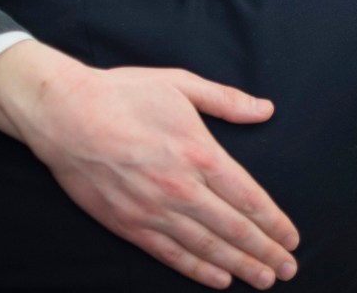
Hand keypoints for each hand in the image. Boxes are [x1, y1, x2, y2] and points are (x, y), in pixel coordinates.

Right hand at [0, 40, 298, 289]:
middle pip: (234, 228)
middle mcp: (182, 187)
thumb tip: (265, 109)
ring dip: (240, 266)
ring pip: (207, 247)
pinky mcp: (129, 224)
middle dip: (265, 251)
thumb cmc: (123, 94)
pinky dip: (198, 270)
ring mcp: (154, 210)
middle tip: (287, 269)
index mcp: (199, 153)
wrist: (64, 114)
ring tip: (263, 280)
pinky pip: (171, 254)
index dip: (274, 222)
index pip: (249, 197)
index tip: (291, 237)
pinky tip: (219, 280)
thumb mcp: (179, 83)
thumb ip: (225, 100)